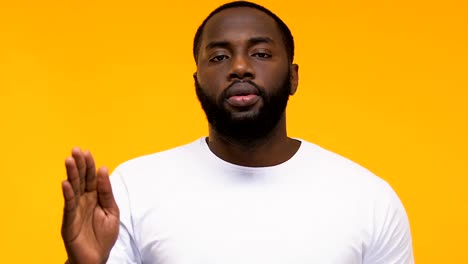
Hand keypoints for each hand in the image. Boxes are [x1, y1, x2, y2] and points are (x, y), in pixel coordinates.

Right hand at [61, 148, 119, 263]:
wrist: (96, 258)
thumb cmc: (103, 236)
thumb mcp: (112, 211)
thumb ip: (107, 192)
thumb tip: (104, 169)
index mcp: (95, 197)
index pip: (92, 177)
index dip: (90, 165)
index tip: (87, 152)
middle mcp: (84, 200)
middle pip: (81, 179)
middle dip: (79, 165)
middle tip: (76, 150)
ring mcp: (75, 209)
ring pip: (73, 189)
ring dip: (71, 174)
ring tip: (69, 160)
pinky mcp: (69, 220)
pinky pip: (68, 205)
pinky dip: (67, 194)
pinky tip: (66, 183)